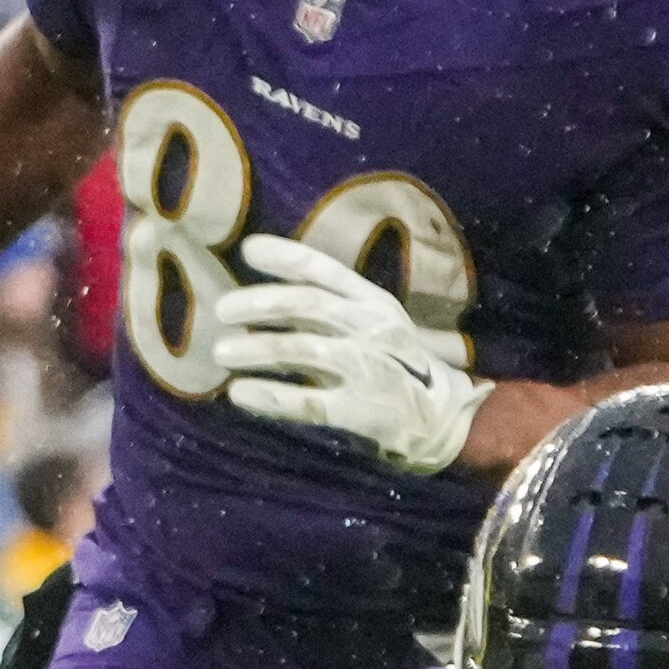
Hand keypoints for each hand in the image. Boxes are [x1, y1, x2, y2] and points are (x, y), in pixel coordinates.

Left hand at [200, 234, 483, 476]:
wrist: (446, 418)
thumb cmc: (397, 366)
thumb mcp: (374, 325)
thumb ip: (328, 310)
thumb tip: (263, 298)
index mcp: (374, 301)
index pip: (325, 270)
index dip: (285, 256)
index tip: (248, 250)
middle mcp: (371, 328)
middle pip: (308, 306)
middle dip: (260, 303)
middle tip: (222, 309)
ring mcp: (368, 368)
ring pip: (303, 350)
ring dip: (256, 348)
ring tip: (221, 351)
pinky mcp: (362, 411)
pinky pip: (307, 402)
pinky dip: (269, 396)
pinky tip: (239, 393)